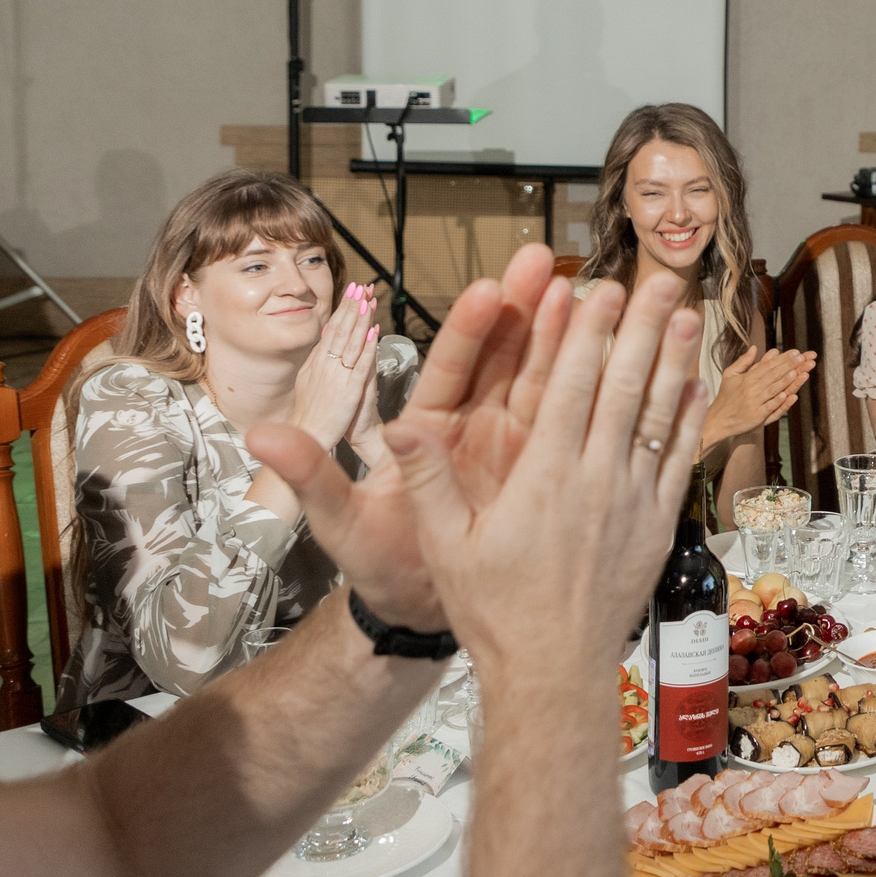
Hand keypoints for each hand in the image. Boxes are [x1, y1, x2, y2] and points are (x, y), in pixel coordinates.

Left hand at [249, 246, 566, 630]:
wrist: (421, 614)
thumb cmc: (377, 567)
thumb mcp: (339, 521)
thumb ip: (310, 472)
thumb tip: (259, 434)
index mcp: (423, 428)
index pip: (449, 368)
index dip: (469, 330)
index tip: (488, 290)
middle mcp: (470, 425)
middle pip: (500, 357)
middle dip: (522, 308)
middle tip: (542, 262)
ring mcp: (511, 443)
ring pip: (541, 379)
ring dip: (564, 335)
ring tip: (590, 291)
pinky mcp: (541, 465)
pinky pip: (568, 419)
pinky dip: (591, 386)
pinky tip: (616, 352)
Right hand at [287, 282, 379, 450]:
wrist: (308, 440)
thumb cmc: (312, 413)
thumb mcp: (309, 381)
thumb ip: (319, 359)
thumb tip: (326, 334)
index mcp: (316, 363)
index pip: (331, 330)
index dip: (343, 310)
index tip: (353, 291)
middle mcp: (324, 367)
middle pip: (340, 331)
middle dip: (351, 307)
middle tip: (361, 286)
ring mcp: (336, 379)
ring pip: (350, 345)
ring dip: (360, 321)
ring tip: (367, 301)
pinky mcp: (348, 393)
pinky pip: (359, 368)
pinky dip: (366, 350)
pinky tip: (373, 334)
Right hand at [392, 264, 709, 679]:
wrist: (552, 673)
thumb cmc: (494, 610)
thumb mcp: (445, 546)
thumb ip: (427, 481)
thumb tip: (399, 428)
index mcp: (543, 478)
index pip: (569, 388)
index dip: (584, 334)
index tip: (596, 290)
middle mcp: (596, 481)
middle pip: (623, 387)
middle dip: (639, 327)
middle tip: (656, 278)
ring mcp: (633, 502)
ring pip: (658, 417)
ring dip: (673, 361)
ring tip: (686, 313)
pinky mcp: (658, 526)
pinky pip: (678, 461)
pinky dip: (689, 419)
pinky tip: (696, 384)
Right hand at [705, 346, 817, 447]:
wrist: (717, 420)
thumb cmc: (726, 397)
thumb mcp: (730, 375)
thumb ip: (743, 362)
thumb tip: (754, 347)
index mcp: (747, 378)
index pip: (768, 366)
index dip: (782, 359)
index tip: (796, 352)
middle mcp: (751, 389)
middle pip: (773, 375)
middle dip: (788, 366)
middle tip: (802, 358)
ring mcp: (755, 403)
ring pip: (773, 390)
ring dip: (785, 381)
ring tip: (797, 372)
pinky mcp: (757, 416)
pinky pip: (769, 408)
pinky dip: (778, 402)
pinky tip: (787, 395)